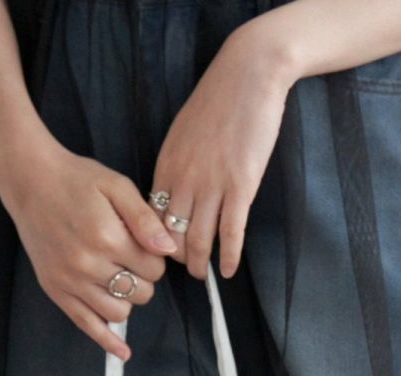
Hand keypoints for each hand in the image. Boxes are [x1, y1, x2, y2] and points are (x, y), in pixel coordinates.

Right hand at [0, 134, 177, 360]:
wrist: (30, 180)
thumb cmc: (76, 179)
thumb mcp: (117, 186)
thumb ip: (144, 219)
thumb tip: (167, 251)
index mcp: (107, 237)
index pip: (154, 268)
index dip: (156, 257)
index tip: (144, 244)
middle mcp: (88, 264)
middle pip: (141, 293)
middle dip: (144, 278)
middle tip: (131, 258)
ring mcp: (70, 281)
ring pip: (119, 313)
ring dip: (128, 299)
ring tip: (120, 277)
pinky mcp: (56, 290)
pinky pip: (86, 325)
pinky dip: (107, 341)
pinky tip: (123, 353)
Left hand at [152, 24, 295, 279]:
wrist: (248, 74)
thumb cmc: (218, 100)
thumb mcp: (183, 133)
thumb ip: (177, 165)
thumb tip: (175, 192)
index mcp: (167, 166)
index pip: (152, 217)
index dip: (156, 240)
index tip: (164, 253)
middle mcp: (184, 180)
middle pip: (172, 234)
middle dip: (176, 259)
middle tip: (185, 271)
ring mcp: (212, 185)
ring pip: (198, 239)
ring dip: (200, 264)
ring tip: (204, 276)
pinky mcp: (241, 187)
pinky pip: (230, 233)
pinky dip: (228, 256)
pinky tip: (228, 270)